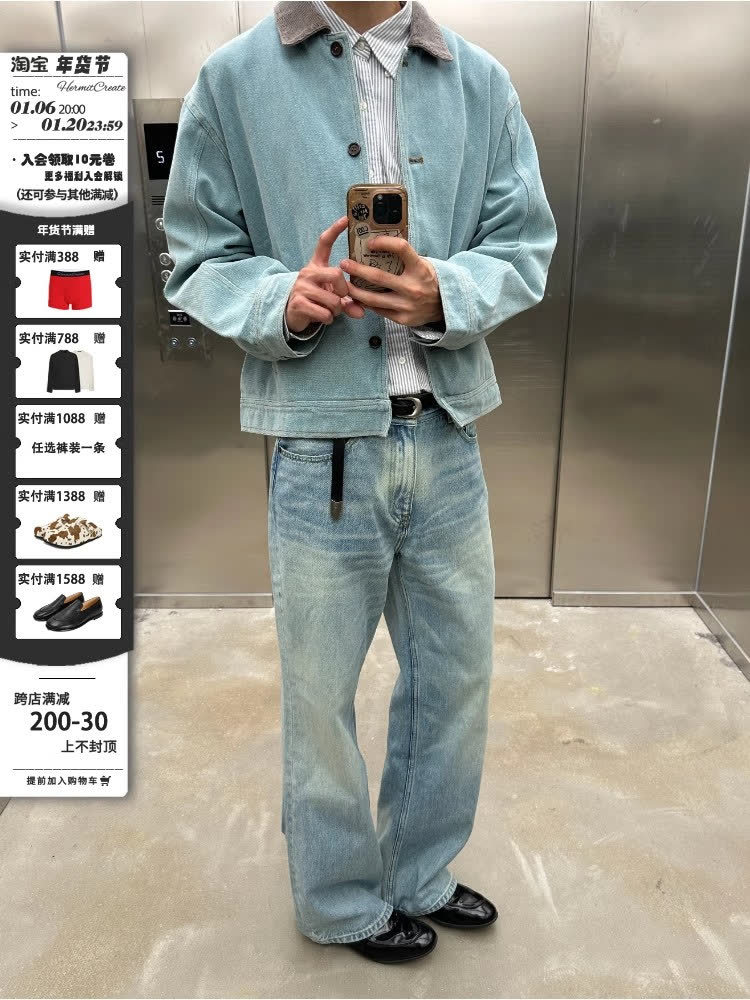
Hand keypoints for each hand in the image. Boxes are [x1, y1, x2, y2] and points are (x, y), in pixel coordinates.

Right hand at [285, 216, 364, 332]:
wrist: (292, 315)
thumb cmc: (316, 301)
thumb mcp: (332, 297)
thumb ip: (348, 301)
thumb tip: (361, 313)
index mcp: (316, 266)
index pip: (324, 243)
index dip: (335, 231)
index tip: (346, 220)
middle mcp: (308, 273)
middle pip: (336, 274)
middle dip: (344, 290)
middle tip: (340, 298)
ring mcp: (301, 287)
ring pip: (332, 299)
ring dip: (336, 310)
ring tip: (330, 311)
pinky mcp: (298, 303)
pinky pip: (324, 313)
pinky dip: (329, 319)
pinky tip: (323, 318)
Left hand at [339, 236, 443, 326]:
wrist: (444, 307)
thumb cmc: (428, 281)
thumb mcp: (423, 265)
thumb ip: (405, 258)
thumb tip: (380, 243)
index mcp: (420, 269)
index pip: (401, 248)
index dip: (384, 242)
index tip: (369, 242)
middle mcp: (413, 287)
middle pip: (378, 277)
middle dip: (357, 270)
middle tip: (344, 264)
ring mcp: (407, 305)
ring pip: (373, 299)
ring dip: (355, 291)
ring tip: (344, 284)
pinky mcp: (402, 319)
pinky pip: (379, 310)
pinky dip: (366, 303)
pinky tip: (357, 297)